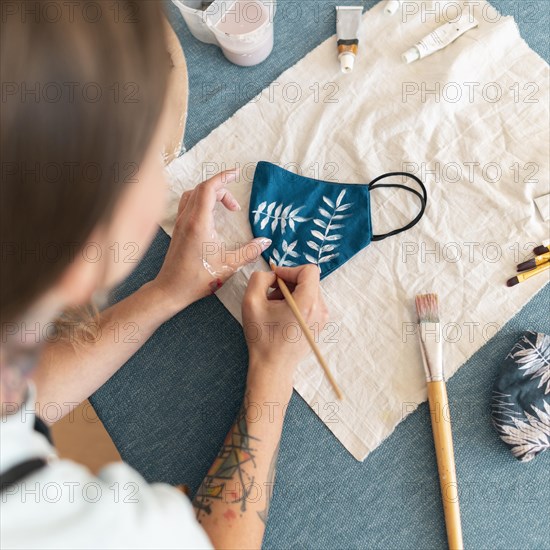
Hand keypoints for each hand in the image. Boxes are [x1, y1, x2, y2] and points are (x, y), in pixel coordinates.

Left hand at [153, 170, 270, 312]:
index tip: (236, 174)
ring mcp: (180, 222)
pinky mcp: (178, 229)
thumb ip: (249, 251)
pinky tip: (212, 216)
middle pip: (202, 188)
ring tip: (225, 208)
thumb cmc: (197, 279)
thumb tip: (266, 241)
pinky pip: (188, 204)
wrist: (171, 289)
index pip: (209, 188)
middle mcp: (187, 218)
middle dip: (221, 188)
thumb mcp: (229, 266)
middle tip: (236, 205)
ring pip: (194, 195)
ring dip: (210, 194)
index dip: (223, 177)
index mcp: (199, 222)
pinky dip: (202, 201)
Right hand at [242, 264, 328, 382]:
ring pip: (308, 291)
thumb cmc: (262, 338)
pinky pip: (310, 303)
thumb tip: (272, 275)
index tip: (275, 280)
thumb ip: (260, 278)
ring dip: (290, 293)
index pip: (309, 270)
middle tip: (270, 297)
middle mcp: (320, 309)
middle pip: (308, 281)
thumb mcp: (251, 302)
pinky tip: (282, 316)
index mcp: (307, 303)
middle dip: (288, 283)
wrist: (273, 367)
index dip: (290, 270)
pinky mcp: (319, 324)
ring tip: (274, 308)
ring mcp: (322, 318)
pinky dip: (296, 303)